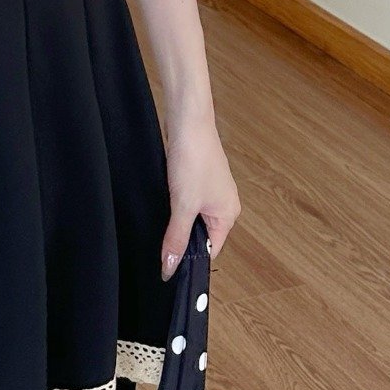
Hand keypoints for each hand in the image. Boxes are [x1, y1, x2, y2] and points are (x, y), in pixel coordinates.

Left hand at [160, 116, 239, 277]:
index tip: (170, 267)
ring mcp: (211, 190)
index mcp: (228, 215)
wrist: (188, 121)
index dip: (190, 259)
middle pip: (201, 235)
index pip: (210, 250)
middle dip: (182, 239)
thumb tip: (171, 267)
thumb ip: (176, 238)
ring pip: (192, 218)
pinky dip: (175, 204)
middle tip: (161, 243)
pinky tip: (163, 201)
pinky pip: (186, 201)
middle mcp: (224, 204)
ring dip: (177, 220)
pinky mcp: (197, 178)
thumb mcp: (183, 205)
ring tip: (162, 219)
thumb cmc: (194, 159)